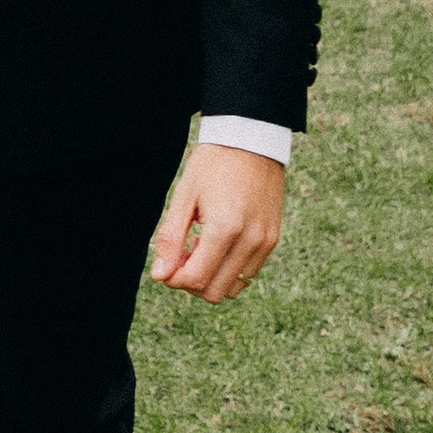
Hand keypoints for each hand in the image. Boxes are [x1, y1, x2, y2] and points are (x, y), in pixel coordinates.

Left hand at [148, 143, 285, 300]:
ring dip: (211, 277)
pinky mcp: (272, 240)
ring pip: (233, 288)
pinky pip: (248, 274)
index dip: (173, 279)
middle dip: (191, 281)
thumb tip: (160, 276)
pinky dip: (228, 269)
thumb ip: (170, 239)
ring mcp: (265, 242)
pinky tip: (218, 243)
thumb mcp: (184, 197)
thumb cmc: (213, 164)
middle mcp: (250, 240)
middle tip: (181, 254)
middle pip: (214, 292)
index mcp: (225, 228)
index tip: (165, 264)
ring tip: (200, 246)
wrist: (252, 140)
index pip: (196, 279)